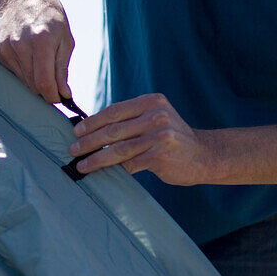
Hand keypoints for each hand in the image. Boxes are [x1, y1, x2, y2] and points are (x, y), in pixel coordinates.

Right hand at [0, 0, 74, 103]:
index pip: (44, 83)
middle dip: (45, 89)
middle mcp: (20, 45)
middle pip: (32, 85)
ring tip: (41, 63)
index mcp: (41, 41)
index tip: (59, 99)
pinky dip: (23, 71)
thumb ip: (62, 69)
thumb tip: (64, 94)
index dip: (52, 96)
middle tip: (54, 83)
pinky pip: (13, 72)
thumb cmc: (51, 17)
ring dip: (34, 80)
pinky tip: (28, 56)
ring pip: (22, 81)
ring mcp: (6, 48)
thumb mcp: (65, 40)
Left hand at [68, 93, 212, 184]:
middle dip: (89, 141)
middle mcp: (156, 115)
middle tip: (73, 149)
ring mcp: (160, 135)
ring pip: (119, 149)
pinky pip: (131, 164)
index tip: (76, 131)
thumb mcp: (154, 118)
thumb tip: (92, 129)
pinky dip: (115, 170)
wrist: (203, 155)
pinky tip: (103, 174)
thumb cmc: (170, 138)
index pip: (114, 110)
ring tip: (82, 165)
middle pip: (114, 129)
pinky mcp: (161, 155)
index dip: (92, 122)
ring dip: (97, 158)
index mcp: (151, 102)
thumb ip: (130, 119)